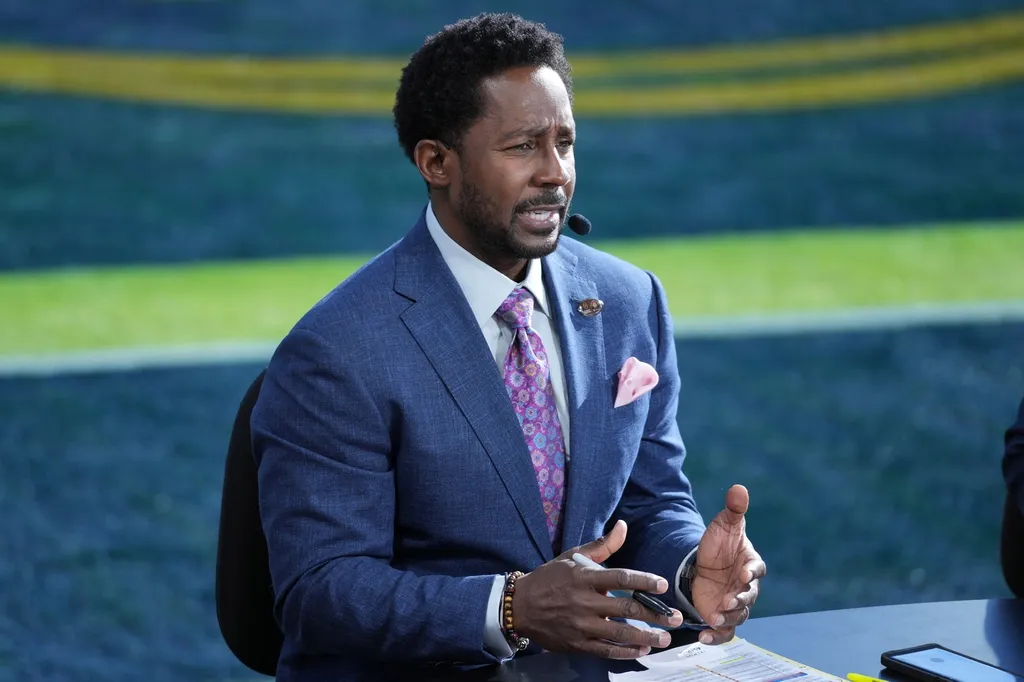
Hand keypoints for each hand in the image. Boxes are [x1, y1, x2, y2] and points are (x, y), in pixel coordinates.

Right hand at [513, 520, 683, 658]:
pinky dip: (625, 652)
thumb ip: (602, 545)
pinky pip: (606, 650)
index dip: (644, 581)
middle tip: (675, 618)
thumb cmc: (550, 578)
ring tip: (664, 638)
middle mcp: (584, 602)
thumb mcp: (573, 556)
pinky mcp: (577, 644)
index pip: (620, 578)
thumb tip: (623, 526)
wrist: (520, 606)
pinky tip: (641, 649)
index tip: (663, 585)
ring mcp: (581, 625)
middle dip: (655, 614)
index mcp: (584, 577)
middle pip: (626, 609)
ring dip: (646, 637)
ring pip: (619, 634)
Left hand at [692, 484, 765, 644]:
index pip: (757, 569)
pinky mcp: (722, 616)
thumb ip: (732, 510)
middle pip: (749, 597)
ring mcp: (735, 603)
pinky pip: (725, 630)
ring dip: (728, 617)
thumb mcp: (723, 525)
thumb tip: (738, 488)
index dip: (751, 572)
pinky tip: (703, 637)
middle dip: (739, 600)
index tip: (743, 573)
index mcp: (750, 564)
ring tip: (714, 617)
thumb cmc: (718, 543)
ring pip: (739, 615)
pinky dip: (716, 636)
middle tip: (726, 601)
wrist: (701, 563)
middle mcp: (746, 586)